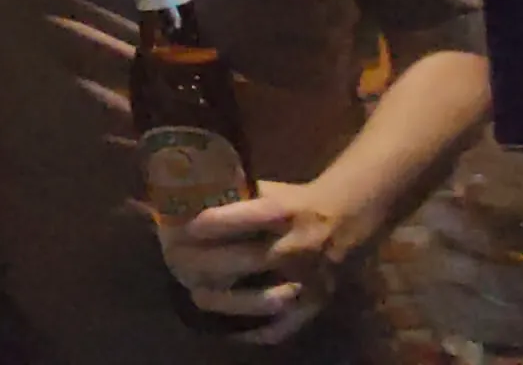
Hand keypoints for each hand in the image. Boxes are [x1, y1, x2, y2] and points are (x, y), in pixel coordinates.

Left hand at [158, 181, 344, 344]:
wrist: (345, 220)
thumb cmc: (294, 203)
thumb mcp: (270, 189)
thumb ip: (235, 195)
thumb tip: (185, 199)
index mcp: (287, 212)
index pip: (248, 218)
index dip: (214, 224)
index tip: (186, 228)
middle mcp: (299, 247)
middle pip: (248, 260)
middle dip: (207, 262)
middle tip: (177, 262)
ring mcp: (308, 280)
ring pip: (265, 299)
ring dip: (227, 301)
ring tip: (197, 295)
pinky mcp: (314, 304)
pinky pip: (283, 327)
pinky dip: (255, 333)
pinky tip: (229, 329)